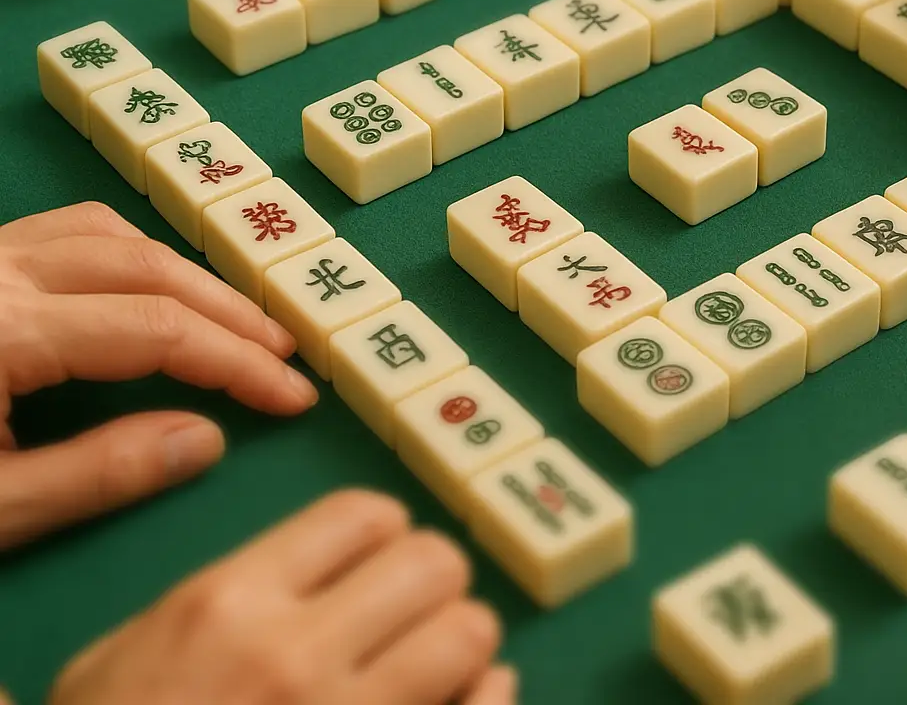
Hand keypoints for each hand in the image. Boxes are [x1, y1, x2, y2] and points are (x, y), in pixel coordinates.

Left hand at [0, 201, 315, 550]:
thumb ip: (95, 475)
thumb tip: (205, 441)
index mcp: (4, 332)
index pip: (157, 331)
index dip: (237, 363)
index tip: (292, 398)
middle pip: (148, 268)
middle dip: (230, 313)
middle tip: (285, 355)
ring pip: (110, 234)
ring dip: (183, 274)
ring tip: (229, 322)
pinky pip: (65, 230)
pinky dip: (125, 252)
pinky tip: (146, 290)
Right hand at [49, 490, 512, 704]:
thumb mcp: (123, 657)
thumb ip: (223, 598)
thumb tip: (326, 572)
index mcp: (229, 604)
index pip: (362, 516)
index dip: (383, 532)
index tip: (377, 558)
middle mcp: (295, 655)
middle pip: (433, 562)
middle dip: (431, 578)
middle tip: (412, 608)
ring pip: (471, 633)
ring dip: (462, 638)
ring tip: (435, 657)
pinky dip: (488, 696)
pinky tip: (466, 699)